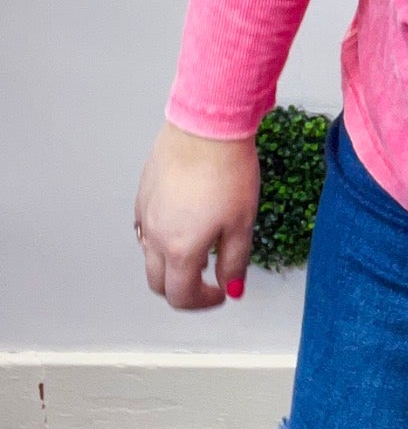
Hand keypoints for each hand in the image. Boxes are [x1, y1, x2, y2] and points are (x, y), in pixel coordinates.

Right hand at [134, 121, 260, 308]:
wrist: (206, 126)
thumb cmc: (227, 169)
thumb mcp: (242, 223)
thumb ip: (234, 261)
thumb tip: (232, 287)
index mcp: (180, 249)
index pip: (181, 296)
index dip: (203, 302)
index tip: (221, 293)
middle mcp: (154, 236)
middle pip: (158, 282)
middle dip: (183, 289)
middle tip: (208, 279)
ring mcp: (145, 214)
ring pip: (149, 255)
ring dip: (171, 264)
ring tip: (200, 248)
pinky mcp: (143, 194)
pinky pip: (146, 229)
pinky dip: (162, 239)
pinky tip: (186, 222)